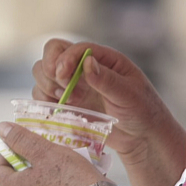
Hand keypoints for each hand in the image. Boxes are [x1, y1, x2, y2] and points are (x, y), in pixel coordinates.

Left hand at [0, 122, 102, 185]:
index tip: (17, 145)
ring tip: (61, 164)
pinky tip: (74, 178)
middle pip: (17, 185)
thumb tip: (1, 129)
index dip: (4, 156)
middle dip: (26, 169)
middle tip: (41, 155)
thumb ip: (22, 140)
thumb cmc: (69, 177)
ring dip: (44, 178)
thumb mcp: (45, 151)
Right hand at [31, 39, 180, 159]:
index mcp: (103, 58)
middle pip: (52, 53)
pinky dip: (43, 102)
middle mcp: (84, 68)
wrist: (142, 137)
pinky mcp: (67, 105)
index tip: (63, 75)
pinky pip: (43, 96)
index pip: (74, 48)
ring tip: (68, 102)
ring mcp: (74, 85)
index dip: (65, 58)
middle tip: (63, 90)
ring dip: (46, 86)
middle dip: (50, 69)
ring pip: (42, 73)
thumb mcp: (129, 94)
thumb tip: (87, 62)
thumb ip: (107, 80)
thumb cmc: (142, 110)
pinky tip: (60, 111)